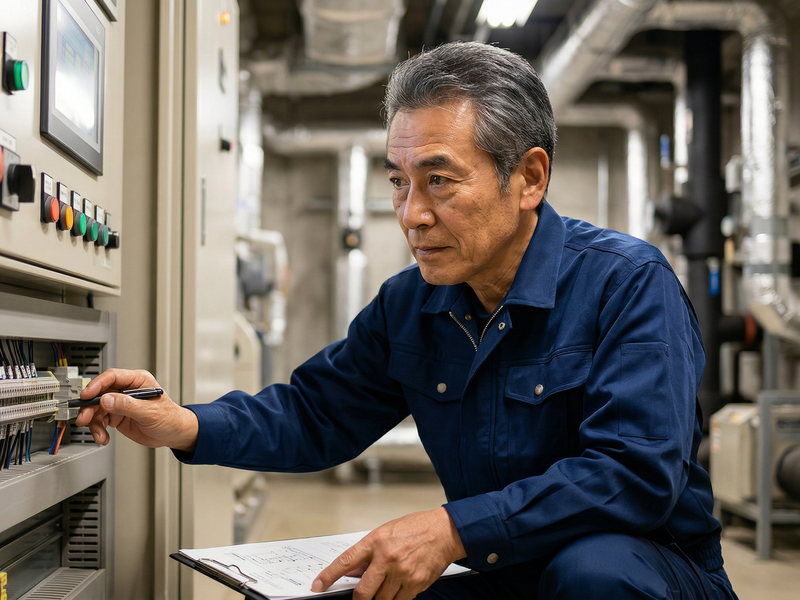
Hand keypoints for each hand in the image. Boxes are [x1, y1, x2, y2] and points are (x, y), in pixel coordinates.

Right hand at [74, 368, 198, 451]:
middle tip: (84, 419)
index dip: (97, 385)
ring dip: (94, 423)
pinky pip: (101, 421)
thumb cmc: (169, 418)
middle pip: (100, 394)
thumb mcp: (149, 412)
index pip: (112, 377)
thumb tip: (106, 399)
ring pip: (98, 409)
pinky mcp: (118, 416)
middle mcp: (127, 390)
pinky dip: (99, 430)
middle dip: (90, 408)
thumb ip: (127, 405)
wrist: (174, 434)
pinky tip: (103, 438)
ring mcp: (121, 404)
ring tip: (99, 435)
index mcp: (138, 381)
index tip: (86, 396)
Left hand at [311, 507, 465, 599]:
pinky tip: (400, 586)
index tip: (318, 586)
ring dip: (380, 598)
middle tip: (360, 597)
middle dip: (359, 599)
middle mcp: (387, 558)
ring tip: (387, 585)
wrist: (444, 532)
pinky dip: (396, 598)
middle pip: (363, 592)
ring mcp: (402, 574)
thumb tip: (351, 572)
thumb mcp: (385, 533)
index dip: (329, 576)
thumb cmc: (415, 528)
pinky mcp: (416, 584)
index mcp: (376, 542)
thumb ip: (368, 553)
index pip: (346, 561)